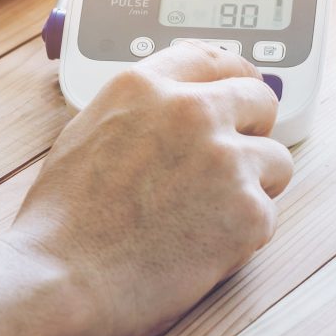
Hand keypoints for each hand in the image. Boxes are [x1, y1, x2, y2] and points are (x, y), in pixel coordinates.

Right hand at [10, 43, 292, 335]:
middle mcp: (192, 111)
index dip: (233, 77)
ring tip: (207, 216)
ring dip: (252, 185)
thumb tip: (167, 116)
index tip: (241, 90)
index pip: (214, 59)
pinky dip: (243, 233)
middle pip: (259, 99)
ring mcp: (225, 159)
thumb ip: (138, 114)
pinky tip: (199, 246)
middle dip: (252, 128)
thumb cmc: (61, 221)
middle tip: (232, 160)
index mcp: (145, 87)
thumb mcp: (87, 135)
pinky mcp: (248, 211)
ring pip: (275, 159)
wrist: (61, 277)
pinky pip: (267, 213)